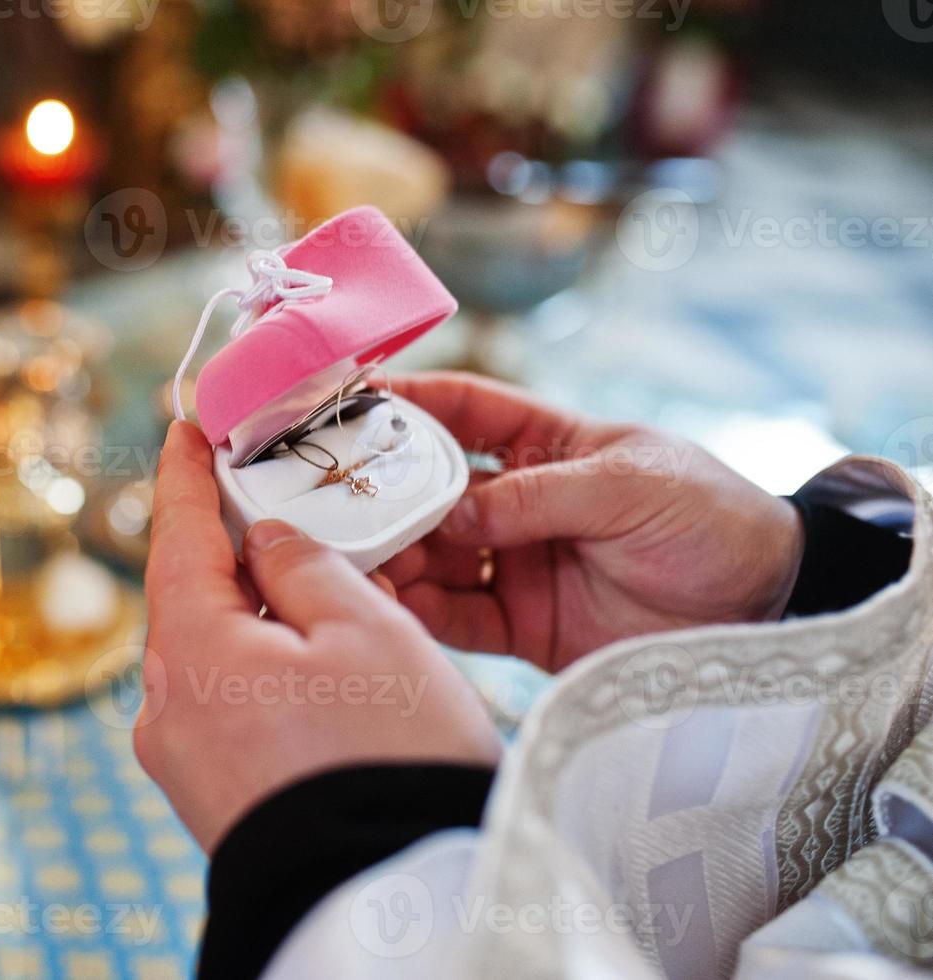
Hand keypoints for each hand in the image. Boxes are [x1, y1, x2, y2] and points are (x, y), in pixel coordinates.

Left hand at [136, 421, 501, 852]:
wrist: (392, 905)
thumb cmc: (386, 758)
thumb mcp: (365, 629)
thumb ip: (305, 564)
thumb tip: (266, 543)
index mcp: (190, 651)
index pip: (175, 536)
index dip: (182, 476)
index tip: (184, 430)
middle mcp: (165, 708)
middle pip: (194, 598)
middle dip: (237, 550)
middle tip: (281, 504)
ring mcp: (182, 761)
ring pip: (216, 654)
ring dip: (260, 616)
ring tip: (328, 595)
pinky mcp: (211, 799)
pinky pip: (228, 705)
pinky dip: (264, 670)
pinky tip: (318, 668)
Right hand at [382, 372, 805, 672]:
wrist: (767, 607)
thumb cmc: (709, 517)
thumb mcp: (629, 486)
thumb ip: (538, 498)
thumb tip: (452, 519)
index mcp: (547, 445)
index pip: (462, 412)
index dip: (407, 402)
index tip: (349, 402)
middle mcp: (518, 503)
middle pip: (429, 492)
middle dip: (380, 495)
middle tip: (330, 503)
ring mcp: (516, 565)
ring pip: (432, 558)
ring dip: (393, 558)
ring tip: (350, 562)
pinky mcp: (521, 626)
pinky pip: (456, 620)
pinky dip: (420, 615)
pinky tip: (389, 608)